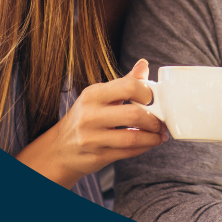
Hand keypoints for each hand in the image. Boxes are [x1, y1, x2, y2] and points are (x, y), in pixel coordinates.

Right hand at [15, 59, 165, 188]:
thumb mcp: (99, 97)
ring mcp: (92, 138)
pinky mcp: (97, 156)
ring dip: (153, 137)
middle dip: (154, 119)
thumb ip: (124, 82)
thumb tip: (144, 65)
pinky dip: (144, 147)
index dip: (148, 93)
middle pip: (133, 114)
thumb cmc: (85, 118)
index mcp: (93, 94)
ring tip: (159, 134)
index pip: (128, 86)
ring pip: (133, 138)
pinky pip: (129, 152)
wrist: (59, 149)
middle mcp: (89, 115)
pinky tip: (149, 143)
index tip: (155, 99)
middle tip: (161, 121)